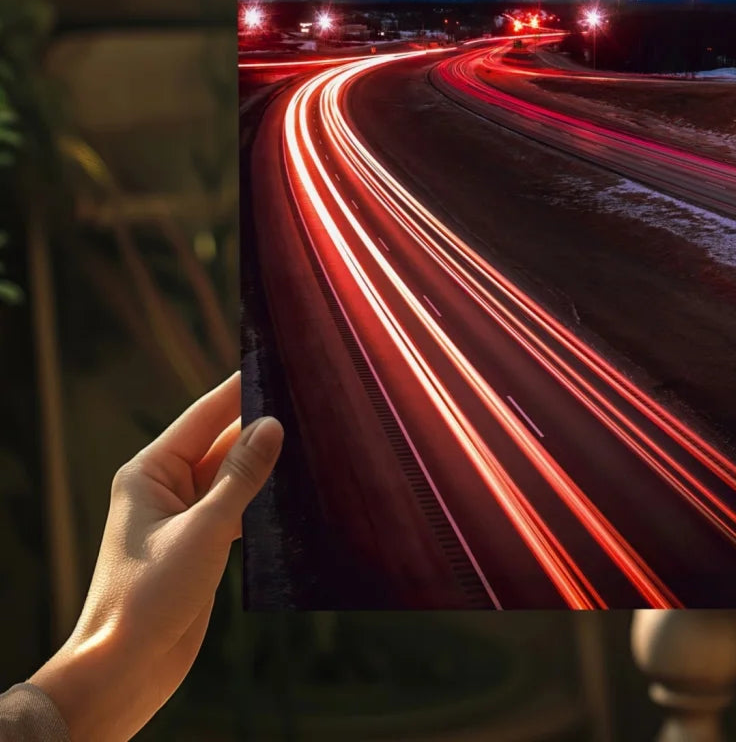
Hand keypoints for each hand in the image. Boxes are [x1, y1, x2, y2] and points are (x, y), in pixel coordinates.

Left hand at [30, 373, 282, 740]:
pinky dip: (262, 500)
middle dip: (261, 429)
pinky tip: (295, 495)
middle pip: (222, 444)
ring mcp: (184, 516)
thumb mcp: (204, 528)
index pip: (204, 415)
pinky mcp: (200, 544)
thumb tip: (273, 426)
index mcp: (151, 471)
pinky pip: (237, 507)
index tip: (276, 366)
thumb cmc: (149, 595)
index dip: (240, 390)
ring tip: (312, 445)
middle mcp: (166, 487)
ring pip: (232, 477)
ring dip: (265, 467)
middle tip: (309, 407)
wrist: (125, 669)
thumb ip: (242, 475)